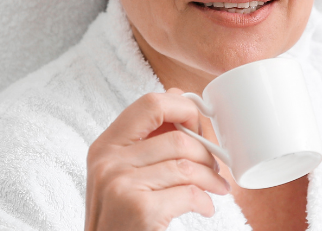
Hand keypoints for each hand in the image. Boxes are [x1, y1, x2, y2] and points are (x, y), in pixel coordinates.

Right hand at [85, 89, 230, 230]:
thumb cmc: (120, 217)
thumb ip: (144, 145)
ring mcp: (122, 184)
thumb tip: (185, 108)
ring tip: (216, 187)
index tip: (198, 128)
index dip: (184, 109)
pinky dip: (205, 201)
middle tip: (214, 167)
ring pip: (187, 166)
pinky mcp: (140, 209)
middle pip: (178, 138)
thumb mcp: (119, 174)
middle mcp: (108, 161)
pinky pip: (189, 193)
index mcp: (105, 146)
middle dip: (206, 152)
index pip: (150, 103)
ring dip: (211, 178)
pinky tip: (205, 207)